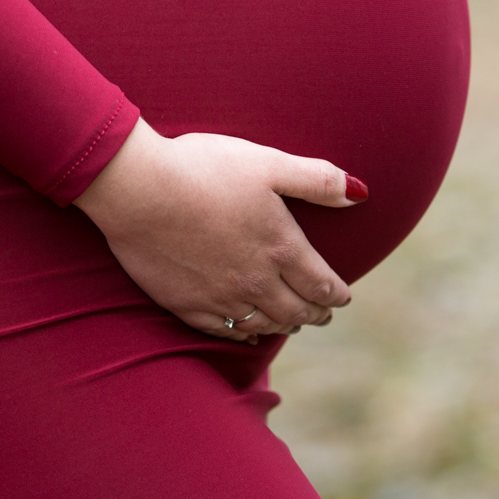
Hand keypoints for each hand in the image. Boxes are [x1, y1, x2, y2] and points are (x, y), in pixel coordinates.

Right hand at [74, 119, 364, 340]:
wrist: (138, 189)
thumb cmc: (204, 168)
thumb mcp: (268, 163)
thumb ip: (317, 179)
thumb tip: (360, 192)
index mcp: (280, 248)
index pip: (321, 284)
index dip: (336, 294)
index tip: (342, 297)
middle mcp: (256, 282)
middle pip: (296, 311)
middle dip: (315, 313)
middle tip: (322, 313)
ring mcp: (219, 298)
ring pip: (263, 325)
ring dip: (283, 324)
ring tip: (290, 322)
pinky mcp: (185, 305)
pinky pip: (224, 331)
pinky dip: (243, 335)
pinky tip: (246, 333)